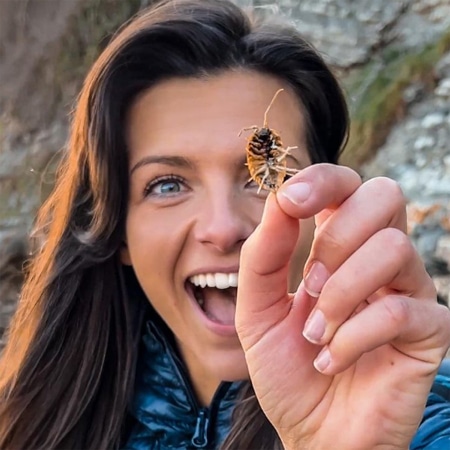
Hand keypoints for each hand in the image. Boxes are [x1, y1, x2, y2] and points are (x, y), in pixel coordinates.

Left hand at [236, 163, 449, 449]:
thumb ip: (264, 255)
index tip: (290, 201)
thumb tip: (281, 198)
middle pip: (383, 195)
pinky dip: (354, 337)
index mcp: (337, 245)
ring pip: (393, 248)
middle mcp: (377, 258)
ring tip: (316, 333)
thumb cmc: (286, 367)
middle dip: (336, 238)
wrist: (312, 430)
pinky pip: (400, 310)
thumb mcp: (257, 309)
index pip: (346, 184)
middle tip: (309, 285)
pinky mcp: (429, 330)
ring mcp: (408, 290)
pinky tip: (333, 360)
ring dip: (341, 293)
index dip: (323, 180)